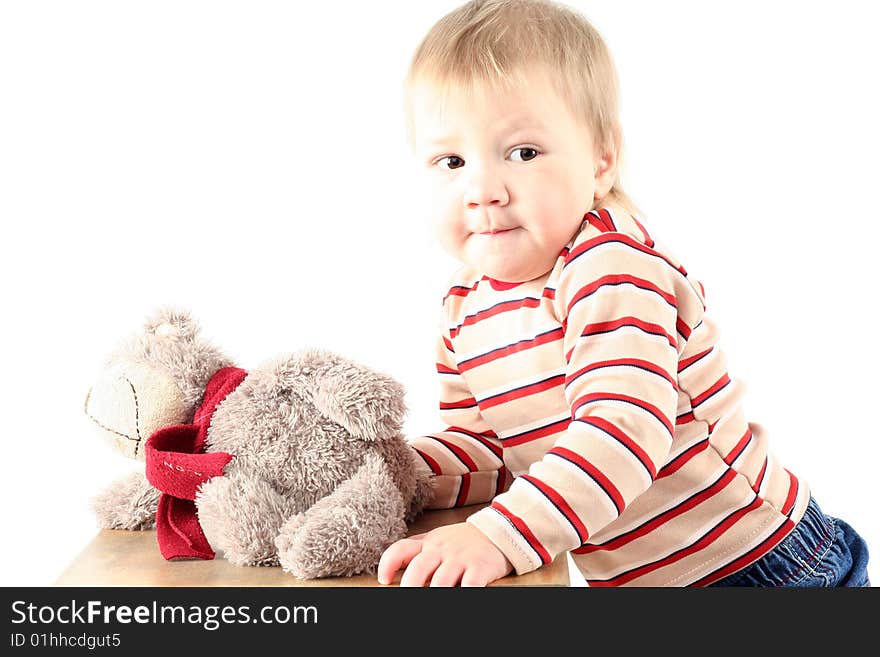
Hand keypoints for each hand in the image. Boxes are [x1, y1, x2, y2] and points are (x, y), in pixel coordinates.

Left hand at [377, 522, 512, 586]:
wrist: (499, 530)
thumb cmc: (463, 539)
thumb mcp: (437, 538)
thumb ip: (417, 548)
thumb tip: (392, 563)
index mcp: (428, 543)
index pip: (401, 549)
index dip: (387, 564)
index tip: (384, 580)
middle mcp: (441, 550)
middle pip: (418, 569)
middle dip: (409, 587)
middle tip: (407, 598)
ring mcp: (461, 559)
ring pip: (441, 582)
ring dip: (435, 595)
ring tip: (432, 601)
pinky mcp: (480, 568)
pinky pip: (469, 586)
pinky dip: (463, 595)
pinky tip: (460, 597)